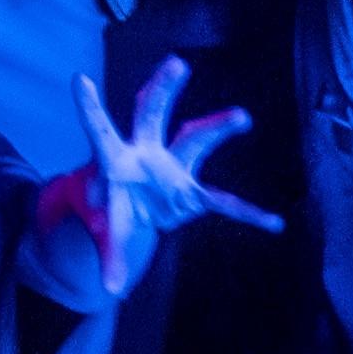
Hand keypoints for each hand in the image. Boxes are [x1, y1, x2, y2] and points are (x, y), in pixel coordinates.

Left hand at [79, 56, 277, 287]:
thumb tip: (110, 291)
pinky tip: (274, 224)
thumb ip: (109, 258)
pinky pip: (223, 202)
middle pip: (150, 113)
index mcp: (112, 159)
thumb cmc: (110, 210)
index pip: (98, 130)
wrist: (130, 211)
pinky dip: (246, 215)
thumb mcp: (105, 231)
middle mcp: (145, 153)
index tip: (78, 79)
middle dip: (161, 89)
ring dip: (216, 128)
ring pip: (195, 139)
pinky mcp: (192, 192)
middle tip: (176, 62)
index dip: (89, 108)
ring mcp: (172, 168)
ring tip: (242, 116)